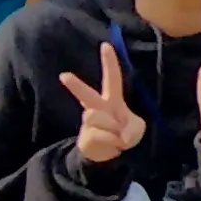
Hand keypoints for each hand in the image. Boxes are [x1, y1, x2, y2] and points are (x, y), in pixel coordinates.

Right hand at [67, 36, 146, 167]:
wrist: (108, 155)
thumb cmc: (123, 134)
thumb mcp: (137, 129)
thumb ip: (133, 129)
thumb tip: (120, 134)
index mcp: (112, 100)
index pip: (112, 78)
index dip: (110, 62)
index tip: (106, 45)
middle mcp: (98, 108)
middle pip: (87, 96)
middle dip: (76, 86)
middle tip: (63, 75)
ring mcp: (90, 122)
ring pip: (100, 120)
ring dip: (115, 131)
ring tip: (116, 137)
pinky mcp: (86, 137)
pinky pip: (103, 136)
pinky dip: (113, 143)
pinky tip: (111, 145)